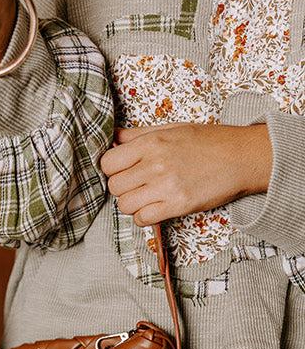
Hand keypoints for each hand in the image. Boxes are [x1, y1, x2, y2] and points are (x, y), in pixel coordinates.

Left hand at [99, 122, 272, 226]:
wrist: (241, 157)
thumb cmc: (209, 142)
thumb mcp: (172, 129)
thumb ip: (140, 134)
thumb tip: (114, 138)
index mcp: (151, 143)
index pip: (108, 163)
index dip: (112, 169)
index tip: (122, 170)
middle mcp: (155, 164)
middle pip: (114, 186)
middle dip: (122, 188)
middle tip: (137, 185)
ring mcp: (165, 186)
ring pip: (125, 205)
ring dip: (132, 204)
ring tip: (147, 197)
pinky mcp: (177, 205)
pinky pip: (142, 219)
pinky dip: (144, 217)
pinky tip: (154, 208)